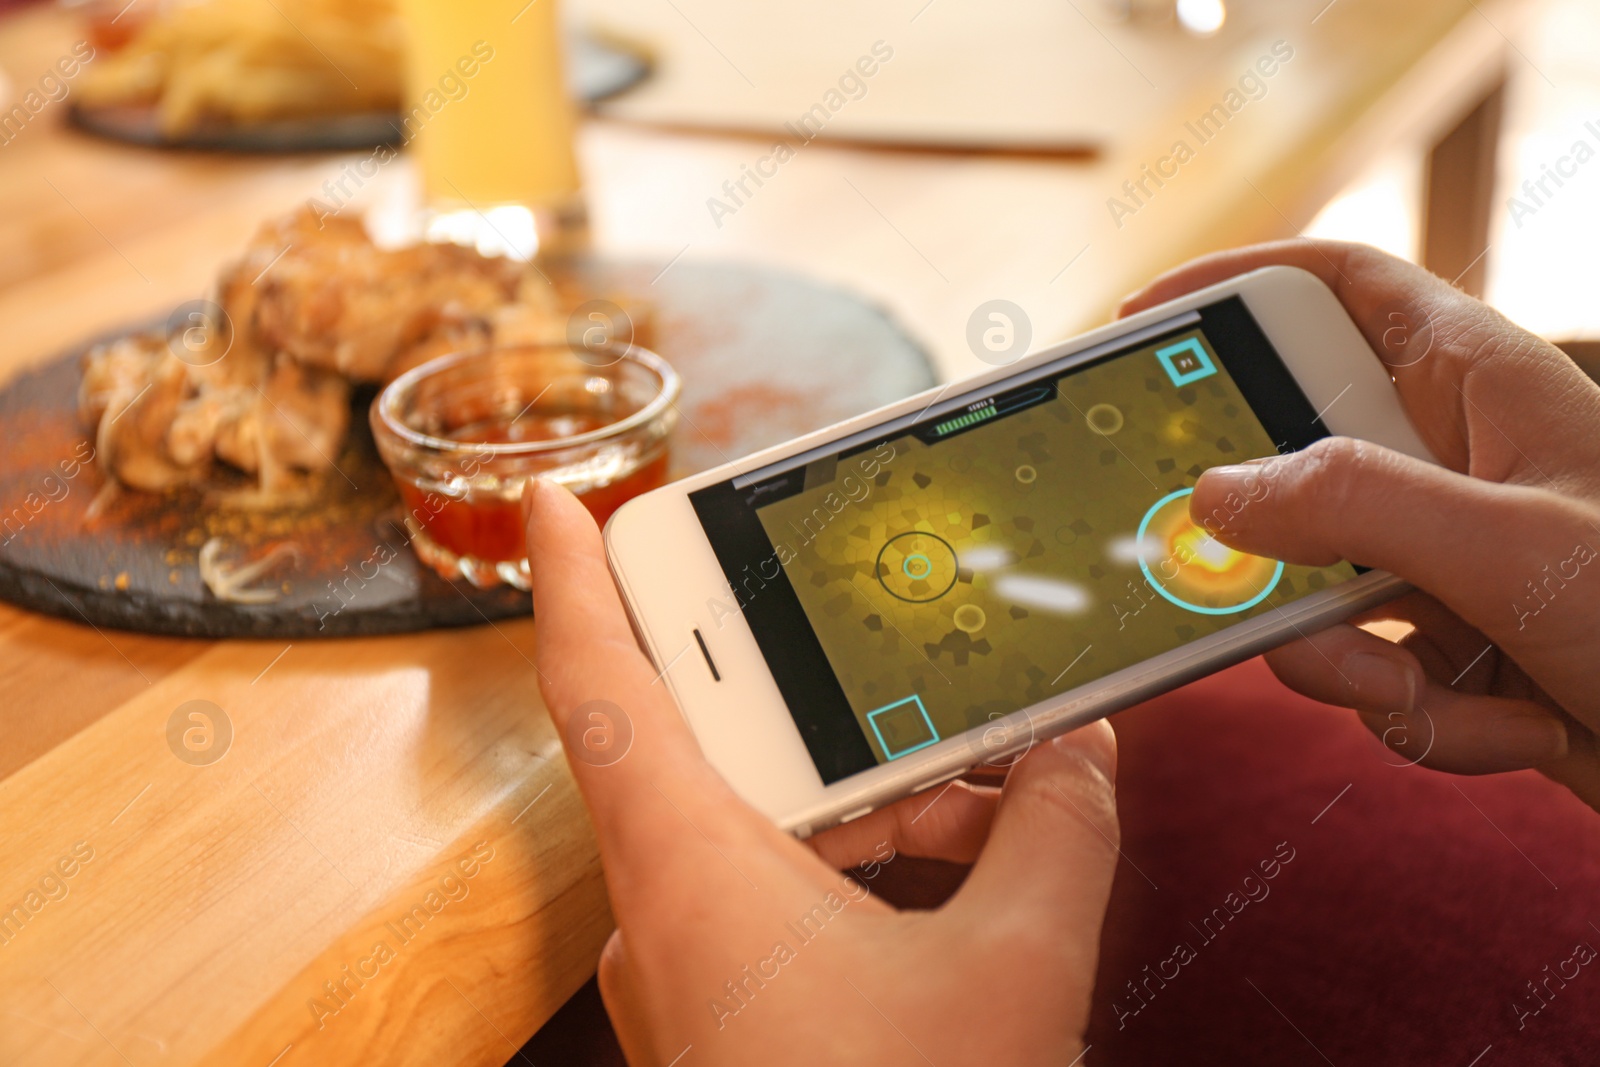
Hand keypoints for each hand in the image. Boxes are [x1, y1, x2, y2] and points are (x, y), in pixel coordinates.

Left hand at [523, 479, 1119, 1064]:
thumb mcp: (1012, 970)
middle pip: (712, 741)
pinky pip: (777, 887)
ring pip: (763, 821)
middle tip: (882, 638)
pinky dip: (859, 858)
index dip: (570, 574)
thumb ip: (1058, 835)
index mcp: (689, 869)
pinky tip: (962, 862)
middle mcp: (663, 906)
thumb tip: (1088, 752)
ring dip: (870, 792)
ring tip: (992, 781)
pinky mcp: (725, 1006)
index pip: (597, 680)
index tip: (560, 496)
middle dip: (816, 692)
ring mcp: (688, 964)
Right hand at [1122, 241, 1599, 808]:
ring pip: (1309, 589)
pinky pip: (1362, 669)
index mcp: (1476, 385)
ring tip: (1441, 689)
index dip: (1236, 282)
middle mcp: (1449, 461)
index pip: (1338, 285)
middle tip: (1242, 588)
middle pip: (1290, 463)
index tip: (1142, 319)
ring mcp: (1444, 556)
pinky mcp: (1447, 641)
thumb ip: (1356, 507)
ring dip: (1357, 665)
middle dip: (1275, 553)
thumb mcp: (1514, 550)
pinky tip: (1519, 727)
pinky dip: (1422, 717)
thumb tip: (1216, 495)